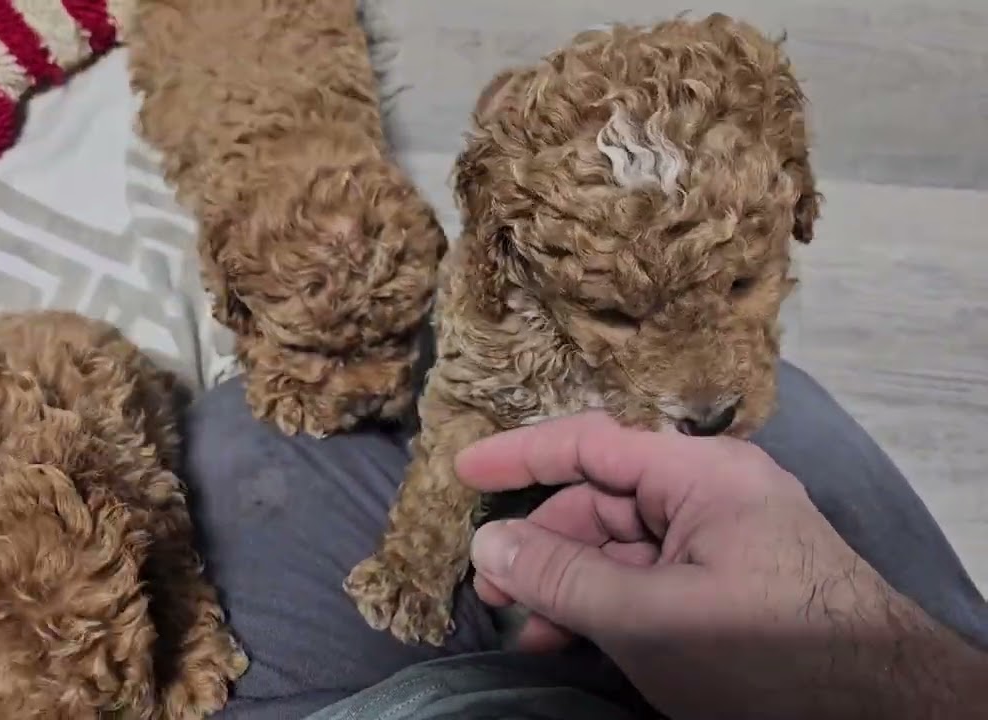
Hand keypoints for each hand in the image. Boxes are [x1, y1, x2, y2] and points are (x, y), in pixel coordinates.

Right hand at [456, 412, 985, 719]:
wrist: (882, 712)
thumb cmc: (767, 652)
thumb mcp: (649, 617)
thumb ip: (562, 578)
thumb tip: (487, 541)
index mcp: (700, 474)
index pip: (592, 442)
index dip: (520, 454)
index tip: (460, 471)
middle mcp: (708, 494)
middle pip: (599, 501)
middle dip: (541, 545)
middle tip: (492, 589)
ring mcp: (718, 541)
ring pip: (617, 547)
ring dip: (568, 585)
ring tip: (528, 631)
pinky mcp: (724, 584)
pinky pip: (645, 579)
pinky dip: (605, 605)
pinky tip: (571, 638)